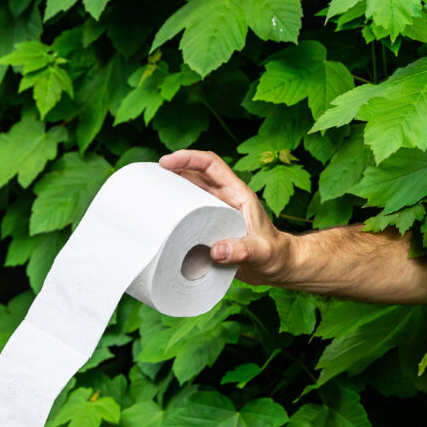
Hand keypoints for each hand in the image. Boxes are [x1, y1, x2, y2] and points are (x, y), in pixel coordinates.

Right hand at [159, 149, 294, 285]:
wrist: (278, 268)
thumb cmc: (275, 255)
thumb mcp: (262, 252)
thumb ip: (242, 250)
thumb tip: (215, 251)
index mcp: (238, 194)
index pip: (211, 165)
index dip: (189, 159)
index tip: (167, 162)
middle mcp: (225, 199)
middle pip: (195, 175)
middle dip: (173, 171)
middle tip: (150, 178)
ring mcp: (216, 213)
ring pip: (190, 193)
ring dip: (171, 190)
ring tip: (148, 193)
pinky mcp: (211, 228)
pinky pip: (189, 214)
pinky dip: (175, 212)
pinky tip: (161, 219)